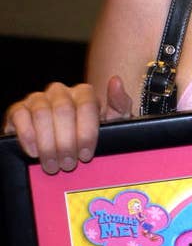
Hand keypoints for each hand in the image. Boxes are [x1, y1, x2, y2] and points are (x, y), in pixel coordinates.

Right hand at [3, 75, 131, 173]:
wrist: (68, 147)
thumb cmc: (92, 134)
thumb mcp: (113, 123)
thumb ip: (119, 104)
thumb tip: (115, 81)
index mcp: (84, 93)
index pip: (87, 105)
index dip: (87, 133)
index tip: (87, 155)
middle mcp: (60, 92)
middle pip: (63, 110)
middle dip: (67, 142)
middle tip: (69, 164)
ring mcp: (38, 99)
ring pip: (41, 114)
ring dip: (48, 144)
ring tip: (53, 164)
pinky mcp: (18, 110)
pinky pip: (19, 116)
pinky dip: (27, 136)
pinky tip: (35, 153)